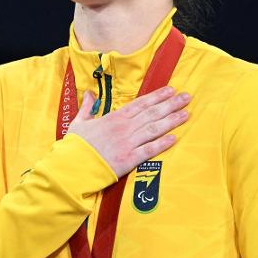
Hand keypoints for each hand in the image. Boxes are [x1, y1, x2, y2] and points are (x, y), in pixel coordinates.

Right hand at [67, 86, 190, 177]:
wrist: (71, 167)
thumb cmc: (75, 146)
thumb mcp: (79, 122)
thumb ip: (87, 107)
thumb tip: (89, 94)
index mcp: (113, 118)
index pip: (140, 103)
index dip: (157, 96)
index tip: (170, 90)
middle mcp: (123, 128)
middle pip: (152, 113)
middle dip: (170, 104)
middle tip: (186, 97)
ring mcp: (127, 143)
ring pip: (154, 129)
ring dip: (171, 121)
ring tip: (186, 114)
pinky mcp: (129, 160)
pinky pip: (149, 150)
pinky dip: (162, 144)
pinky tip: (174, 138)